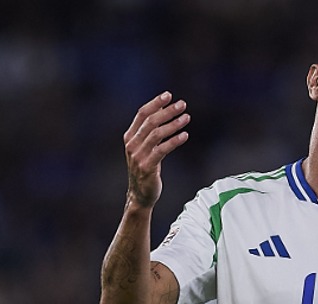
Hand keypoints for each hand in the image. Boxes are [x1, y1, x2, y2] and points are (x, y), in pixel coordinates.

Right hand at [124, 92, 190, 208]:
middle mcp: (132, 144)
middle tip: (183, 105)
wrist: (140, 195)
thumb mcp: (145, 149)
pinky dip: (174, 141)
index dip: (155, 103)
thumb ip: (150, 132)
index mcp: (130, 137)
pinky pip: (162, 150)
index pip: (141, 114)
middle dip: (167, 111)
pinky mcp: (147, 167)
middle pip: (150, 121)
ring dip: (173, 124)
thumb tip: (163, 111)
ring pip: (156, 134)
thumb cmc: (146, 169)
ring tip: (187, 117)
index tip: (169, 95)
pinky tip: (185, 135)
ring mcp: (138, 156)